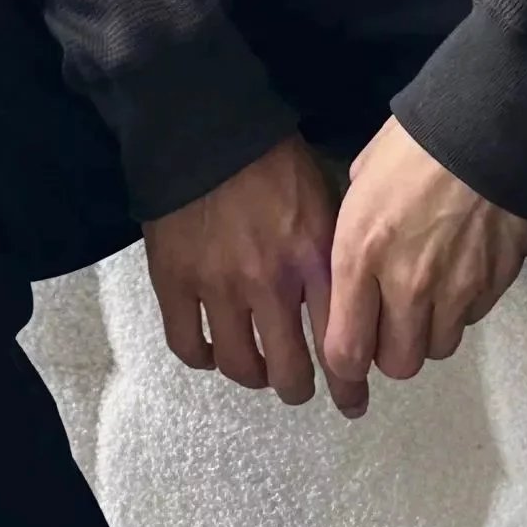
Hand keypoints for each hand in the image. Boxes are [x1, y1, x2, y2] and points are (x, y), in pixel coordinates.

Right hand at [143, 135, 367, 417]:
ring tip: (258, 369)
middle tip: (300, 386)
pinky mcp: (174, 282)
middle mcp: (268, 282)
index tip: (352, 399)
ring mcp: (217, 286)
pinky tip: (214, 349)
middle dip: (299, 388)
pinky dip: (203, 357)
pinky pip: (188, 345)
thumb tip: (352, 295)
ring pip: (239, 366)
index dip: (347, 384)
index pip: (339, 341)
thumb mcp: (324, 196)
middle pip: (288, 371)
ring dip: (254, 375)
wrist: (205, 127)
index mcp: (312, 257)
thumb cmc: (272, 155)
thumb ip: (334, 250)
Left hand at [323, 116, 526, 382]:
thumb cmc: (413, 142)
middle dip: (390, 350)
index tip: (350, 349)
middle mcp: (407, 284)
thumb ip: (354, 232)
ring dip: (428, 331)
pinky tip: (460, 272)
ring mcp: (456, 288)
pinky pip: (472, 319)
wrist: (487, 124)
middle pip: (397, 363)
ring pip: (438, 348)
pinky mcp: (495, 283)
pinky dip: (462, 308)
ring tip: (429, 296)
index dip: (346, 361)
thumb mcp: (362, 180)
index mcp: (362, 253)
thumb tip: (356, 261)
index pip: (347, 349)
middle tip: (391, 321)